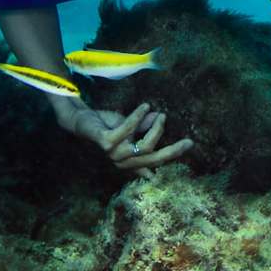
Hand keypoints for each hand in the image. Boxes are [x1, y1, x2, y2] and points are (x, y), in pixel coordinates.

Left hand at [59, 101, 193, 175]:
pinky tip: (144, 107)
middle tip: (188, 141)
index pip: (154, 163)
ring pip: (145, 148)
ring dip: (155, 129)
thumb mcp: (129, 127)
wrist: (80, 120)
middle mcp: (122, 162)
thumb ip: (145, 126)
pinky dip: (138, 117)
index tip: (189, 144)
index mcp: (129, 160)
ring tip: (159, 114)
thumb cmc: (106, 125)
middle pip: (154, 160)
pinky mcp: (106, 142)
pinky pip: (128, 131)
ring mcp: (114, 154)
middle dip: (173, 151)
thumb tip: (159, 117)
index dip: (171, 156)